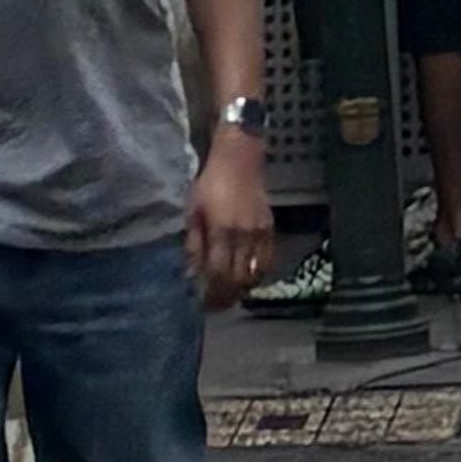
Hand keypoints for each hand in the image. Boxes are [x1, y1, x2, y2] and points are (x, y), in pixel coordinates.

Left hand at [187, 125, 273, 305]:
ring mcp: (259, 233)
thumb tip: (191, 275)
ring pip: (254, 273)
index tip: (202, 304)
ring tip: (229, 294)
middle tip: (214, 305)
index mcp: (222, 231)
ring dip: (241, 289)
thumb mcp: (194, 210)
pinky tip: (246, 277)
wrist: (240, 156)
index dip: (211, 294)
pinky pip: (267, 260)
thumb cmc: (211, 181)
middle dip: (225, 297)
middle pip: (238, 279)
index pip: (219, 275)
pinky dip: (257, 274)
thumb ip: (194, 244)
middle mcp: (243, 236)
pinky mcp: (269, 227)